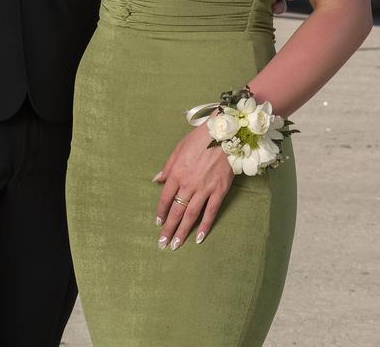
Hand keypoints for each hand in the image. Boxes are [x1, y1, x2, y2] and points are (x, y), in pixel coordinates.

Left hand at [153, 124, 233, 248]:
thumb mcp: (177, 149)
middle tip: (162, 243)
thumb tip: (157, 180)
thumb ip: (167, 167)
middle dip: (169, 228)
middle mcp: (188, 184)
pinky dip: (205, 226)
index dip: (161, 212)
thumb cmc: (198, 140)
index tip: (158, 223)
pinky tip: (199, 238)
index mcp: (177, 173)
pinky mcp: (219, 191)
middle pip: (176, 210)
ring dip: (182, 231)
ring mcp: (204, 189)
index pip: (165, 197)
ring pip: (191, 215)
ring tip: (176, 244)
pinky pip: (210, 212)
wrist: (222, 135)